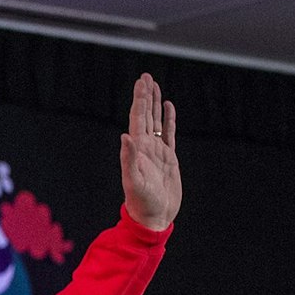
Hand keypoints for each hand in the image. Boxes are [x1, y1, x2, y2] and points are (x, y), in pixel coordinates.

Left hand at [120, 73, 180, 230]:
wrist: (154, 217)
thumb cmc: (142, 203)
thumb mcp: (134, 181)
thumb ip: (129, 159)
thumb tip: (125, 136)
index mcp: (137, 149)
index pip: (137, 118)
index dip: (139, 100)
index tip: (141, 83)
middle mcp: (145, 147)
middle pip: (145, 115)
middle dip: (145, 96)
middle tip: (146, 77)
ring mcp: (157, 151)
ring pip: (156, 121)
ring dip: (155, 104)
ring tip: (155, 86)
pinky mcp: (168, 158)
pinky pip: (169, 134)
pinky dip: (168, 120)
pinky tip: (168, 107)